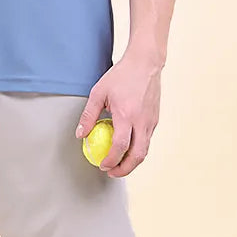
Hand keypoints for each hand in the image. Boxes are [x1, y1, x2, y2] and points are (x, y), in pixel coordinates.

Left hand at [75, 51, 161, 176]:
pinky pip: (147, 140)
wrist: (145, 63)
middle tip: (112, 173)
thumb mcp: (99, 93)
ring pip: (145, 150)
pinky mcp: (155, 120)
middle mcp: (142, 121)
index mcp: (126, 115)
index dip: (111, 160)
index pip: (120, 146)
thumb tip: (80, 134)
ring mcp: (151, 121)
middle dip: (125, 169)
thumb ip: (89, 115)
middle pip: (137, 155)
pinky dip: (137, 149)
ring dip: (132, 162)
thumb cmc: (121, 76)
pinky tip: (127, 147)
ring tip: (119, 164)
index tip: (102, 166)